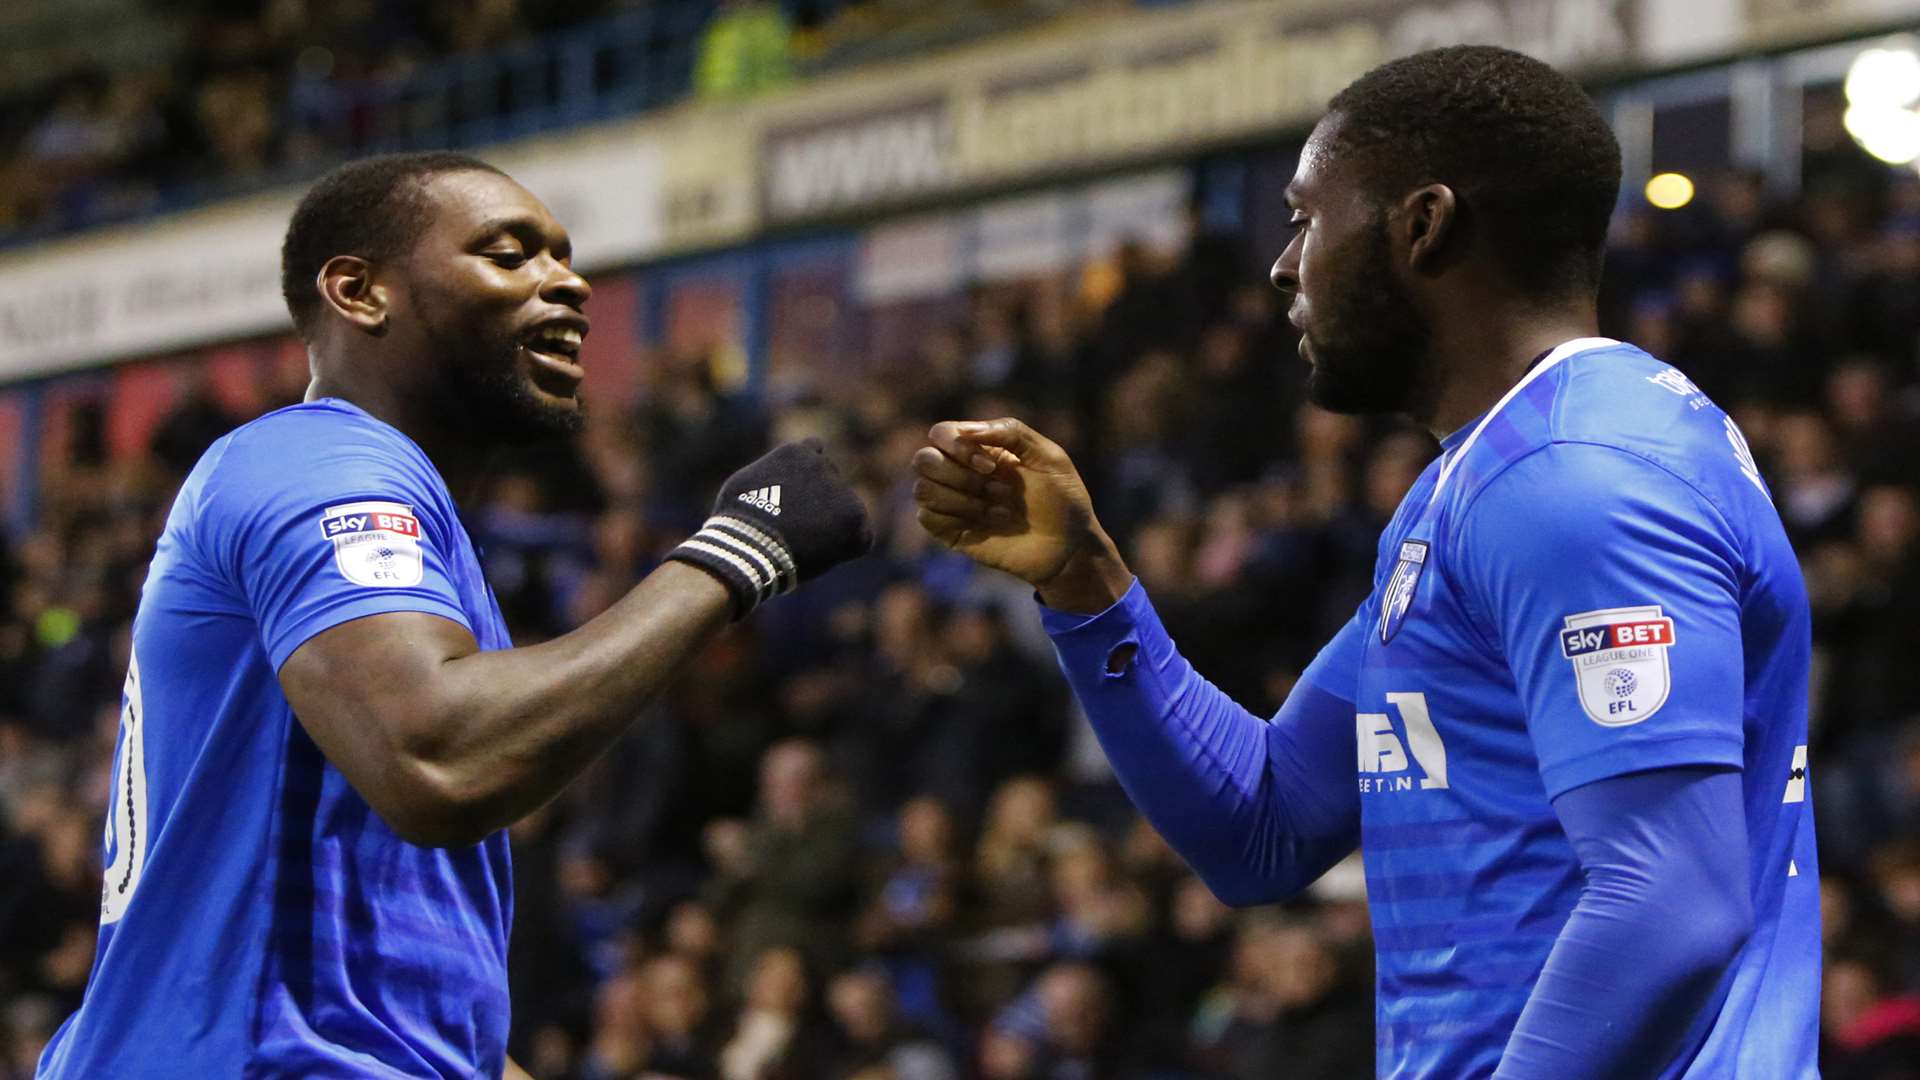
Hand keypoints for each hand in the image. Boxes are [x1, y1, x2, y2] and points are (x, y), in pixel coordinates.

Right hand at [669, 439, 872, 616]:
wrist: (751, 544)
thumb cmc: (738, 521)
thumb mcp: (746, 485)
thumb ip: (771, 477)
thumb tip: (776, 483)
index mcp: (796, 453)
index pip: (814, 452)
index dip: (808, 477)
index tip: (798, 497)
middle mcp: (822, 465)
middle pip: (830, 483)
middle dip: (820, 503)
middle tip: (800, 531)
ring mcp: (840, 490)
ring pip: (846, 510)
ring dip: (833, 526)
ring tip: (806, 547)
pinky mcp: (854, 516)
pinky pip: (862, 536)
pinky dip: (848, 548)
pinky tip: (824, 556)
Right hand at [913, 418, 1132, 613]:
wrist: (1070, 547)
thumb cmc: (1063, 498)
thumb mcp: (1049, 456)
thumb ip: (1011, 431)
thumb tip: (966, 431)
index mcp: (981, 448)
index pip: (941, 433)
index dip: (957, 446)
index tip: (993, 467)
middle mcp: (961, 472)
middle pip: (923, 459)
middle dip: (959, 475)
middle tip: (996, 490)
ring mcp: (954, 503)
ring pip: (922, 489)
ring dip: (961, 499)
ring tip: (997, 511)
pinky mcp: (952, 532)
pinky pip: (926, 517)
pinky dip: (955, 518)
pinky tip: (987, 525)